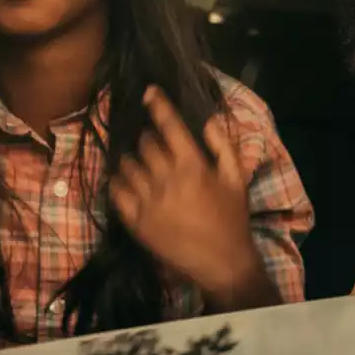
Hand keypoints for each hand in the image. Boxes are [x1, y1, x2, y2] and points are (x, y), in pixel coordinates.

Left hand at [110, 86, 275, 310]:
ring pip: (128, 165)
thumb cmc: (232, 218)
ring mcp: (149, 200)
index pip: (170, 126)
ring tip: (140, 163)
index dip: (158, 105)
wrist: (222, 262)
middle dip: (149, 139)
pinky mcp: (137, 221)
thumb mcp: (237, 179)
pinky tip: (126, 182)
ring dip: (132, 159)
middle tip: (154, 143)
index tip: (149, 92)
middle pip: (145, 144)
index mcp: (193, 165)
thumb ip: (223, 146)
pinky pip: (117, 192)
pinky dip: (118, 182)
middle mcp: (167, 179)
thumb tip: (207, 120)